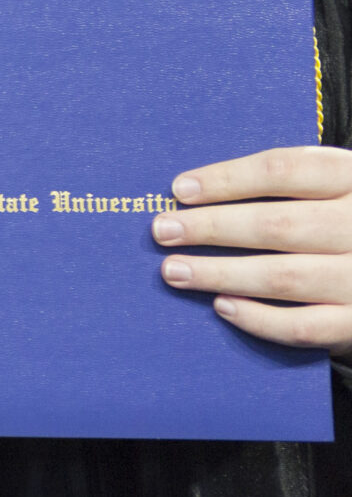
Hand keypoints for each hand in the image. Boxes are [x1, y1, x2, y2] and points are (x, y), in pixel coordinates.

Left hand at [156, 146, 351, 352]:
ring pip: (284, 277)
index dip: (227, 179)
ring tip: (175, 270)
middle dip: (212, 228)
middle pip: (278, 225)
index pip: (284, 171)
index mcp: (351, 177)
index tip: (180, 189)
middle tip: (163, 231)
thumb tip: (194, 192)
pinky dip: (258, 318)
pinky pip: (304, 326)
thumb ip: (282, 188)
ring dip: (221, 273)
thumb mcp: (329, 189)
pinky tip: (222, 306)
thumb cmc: (342, 221)